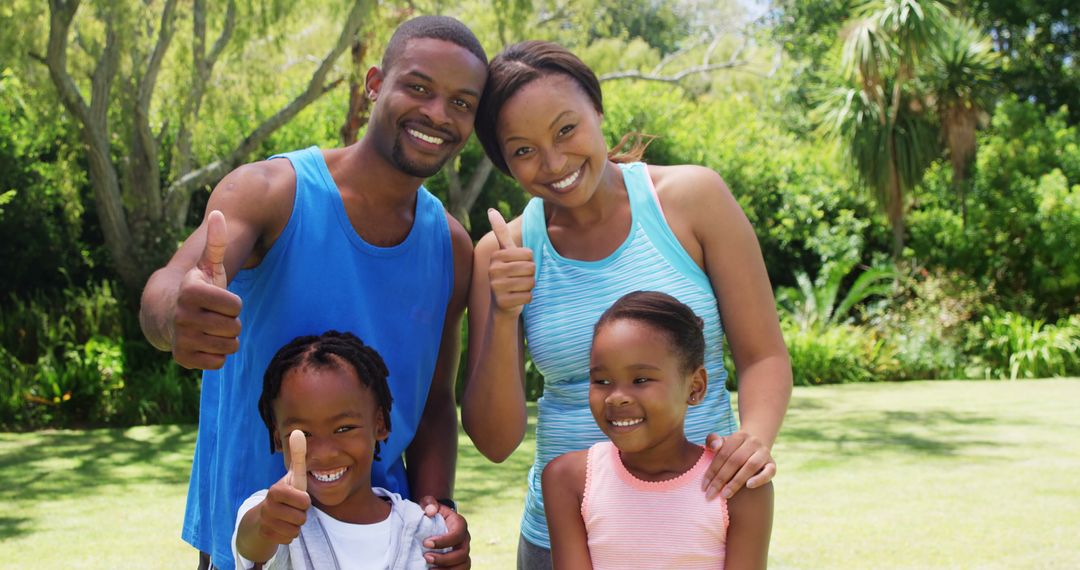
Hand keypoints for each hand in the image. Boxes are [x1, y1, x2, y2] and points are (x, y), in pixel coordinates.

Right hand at [172, 210, 241, 368]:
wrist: (169, 316)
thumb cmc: (198, 290)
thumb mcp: (208, 267)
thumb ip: (216, 243)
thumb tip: (219, 213)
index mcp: (191, 291)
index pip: (236, 305)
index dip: (233, 303)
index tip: (218, 299)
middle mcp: (182, 315)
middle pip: (234, 328)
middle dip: (231, 323)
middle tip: (215, 316)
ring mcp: (181, 338)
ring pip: (229, 346)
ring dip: (226, 339)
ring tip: (210, 328)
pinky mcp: (183, 359)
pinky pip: (219, 362)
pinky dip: (217, 354)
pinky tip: (204, 343)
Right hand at [256, 430, 310, 544]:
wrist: (263, 516)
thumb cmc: (284, 494)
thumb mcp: (292, 475)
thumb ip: (298, 456)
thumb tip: (298, 431)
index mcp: (276, 490)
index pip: (302, 500)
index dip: (304, 501)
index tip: (298, 498)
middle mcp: (268, 506)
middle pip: (301, 517)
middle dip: (301, 514)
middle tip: (293, 508)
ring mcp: (266, 522)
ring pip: (295, 529)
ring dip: (295, 525)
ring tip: (287, 517)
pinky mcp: (266, 535)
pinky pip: (289, 539)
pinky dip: (288, 535)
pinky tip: (282, 527)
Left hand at [418, 495, 470, 568]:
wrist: (435, 522)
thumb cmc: (431, 512)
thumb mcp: (428, 504)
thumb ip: (429, 503)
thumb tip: (431, 511)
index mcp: (459, 524)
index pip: (457, 534)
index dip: (444, 541)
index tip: (426, 543)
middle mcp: (465, 539)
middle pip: (462, 553)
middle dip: (444, 558)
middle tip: (426, 557)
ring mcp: (464, 552)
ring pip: (463, 565)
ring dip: (447, 569)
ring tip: (430, 569)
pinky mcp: (460, 562)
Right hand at [486, 209, 533, 318]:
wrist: (502, 304)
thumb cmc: (509, 275)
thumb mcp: (506, 254)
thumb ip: (501, 233)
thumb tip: (491, 210)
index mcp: (496, 256)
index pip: (529, 254)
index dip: (529, 261)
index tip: (518, 266)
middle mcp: (493, 270)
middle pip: (530, 267)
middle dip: (530, 275)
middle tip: (518, 279)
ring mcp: (496, 287)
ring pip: (530, 282)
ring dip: (529, 287)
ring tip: (517, 288)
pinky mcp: (502, 302)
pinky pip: (528, 296)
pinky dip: (527, 298)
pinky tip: (517, 298)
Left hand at [701, 431, 775, 500]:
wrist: (756, 448)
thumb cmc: (733, 449)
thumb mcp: (722, 442)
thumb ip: (713, 441)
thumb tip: (715, 446)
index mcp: (739, 436)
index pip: (723, 454)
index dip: (712, 470)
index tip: (703, 487)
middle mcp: (753, 442)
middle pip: (735, 461)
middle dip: (721, 479)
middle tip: (710, 495)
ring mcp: (764, 453)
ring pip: (750, 466)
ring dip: (736, 482)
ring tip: (725, 495)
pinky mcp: (773, 464)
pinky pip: (769, 472)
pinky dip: (759, 479)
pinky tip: (749, 486)